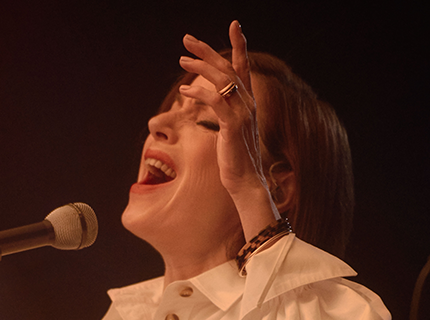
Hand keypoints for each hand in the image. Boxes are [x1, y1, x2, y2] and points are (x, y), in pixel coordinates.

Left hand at [178, 21, 279, 238]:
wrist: (246, 183)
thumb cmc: (236, 159)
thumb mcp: (229, 131)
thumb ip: (222, 113)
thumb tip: (208, 101)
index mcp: (247, 103)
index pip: (243, 68)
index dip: (239, 45)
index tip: (234, 25)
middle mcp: (248, 104)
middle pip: (229, 67)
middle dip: (208, 51)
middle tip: (187, 39)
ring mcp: (242, 115)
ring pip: (223, 80)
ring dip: (201, 67)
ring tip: (181, 59)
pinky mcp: (233, 127)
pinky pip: (216, 102)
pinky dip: (200, 93)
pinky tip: (185, 90)